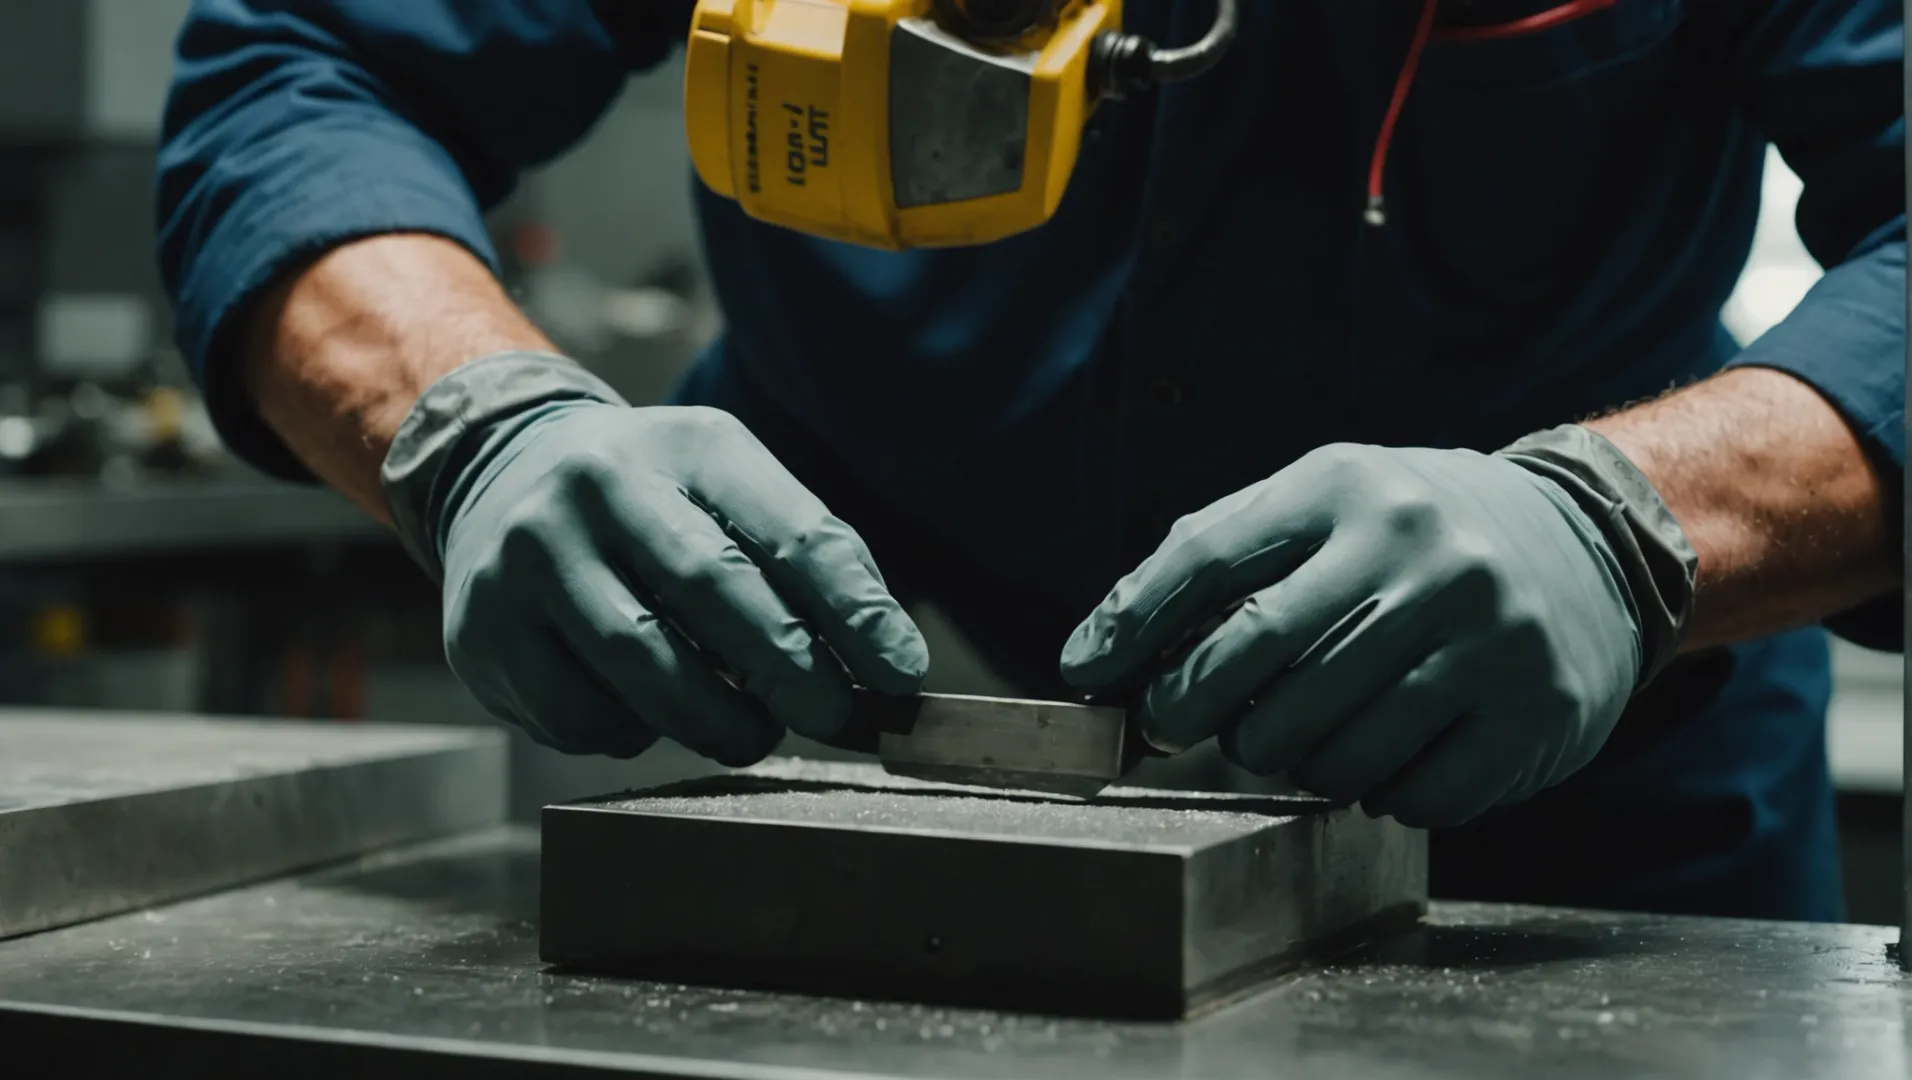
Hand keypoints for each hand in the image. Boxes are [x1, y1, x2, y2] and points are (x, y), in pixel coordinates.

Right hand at [392, 359, 926, 763]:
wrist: (500, 475)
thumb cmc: (655, 504)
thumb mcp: (731, 492)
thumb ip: (808, 567)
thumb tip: (889, 669)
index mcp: (689, 447)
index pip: (789, 529)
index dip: (854, 609)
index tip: (902, 673)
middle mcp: (600, 486)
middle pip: (711, 590)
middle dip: (788, 669)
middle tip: (832, 717)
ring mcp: (531, 557)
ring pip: (641, 668)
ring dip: (716, 721)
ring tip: (751, 732)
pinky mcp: (485, 630)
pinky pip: (580, 714)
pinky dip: (633, 733)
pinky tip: (646, 711)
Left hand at [1060, 443, 1645, 827]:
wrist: (1587, 546)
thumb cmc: (1410, 537)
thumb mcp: (1325, 507)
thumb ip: (1217, 560)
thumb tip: (1095, 658)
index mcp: (1350, 489)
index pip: (1208, 558)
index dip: (1130, 626)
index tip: (1088, 678)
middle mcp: (1421, 552)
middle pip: (1257, 664)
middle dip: (1195, 711)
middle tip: (1181, 727)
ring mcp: (1485, 634)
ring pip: (1326, 746)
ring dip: (1288, 760)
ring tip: (1298, 735)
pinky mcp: (1532, 711)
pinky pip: (1408, 795)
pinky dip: (1375, 791)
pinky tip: (1384, 752)